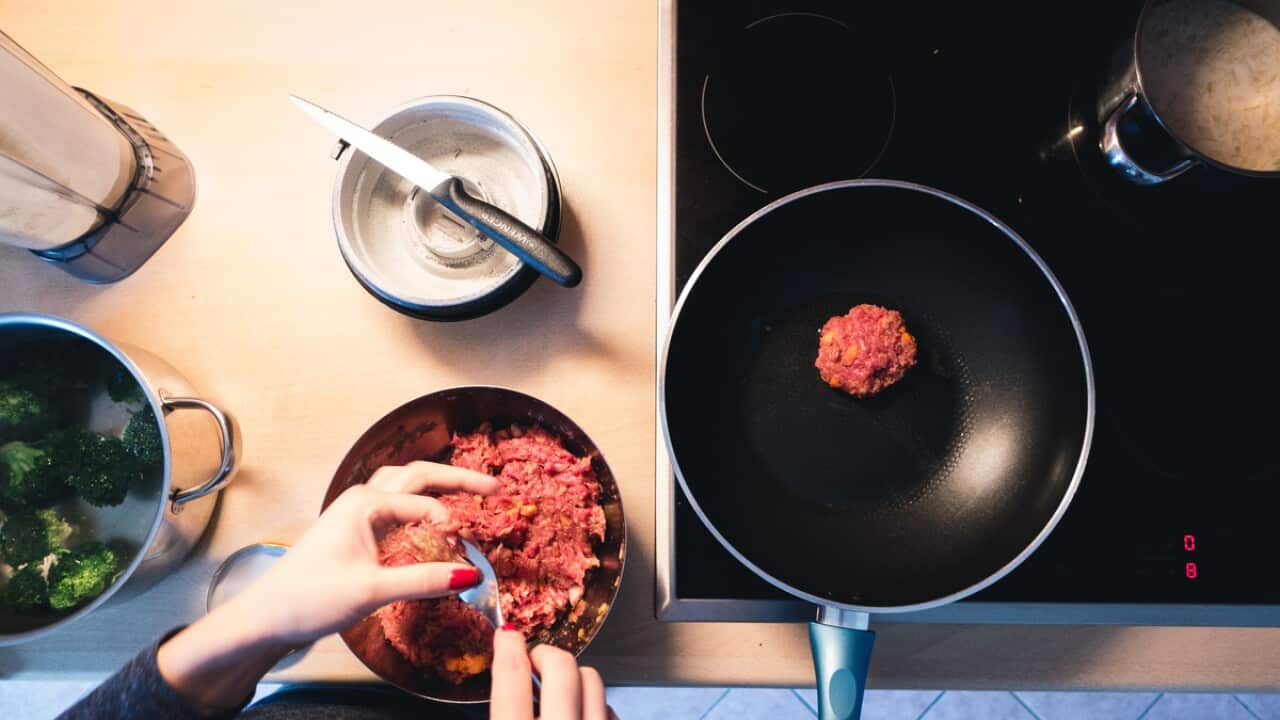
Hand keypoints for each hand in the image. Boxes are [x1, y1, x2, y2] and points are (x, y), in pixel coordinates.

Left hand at [157, 461, 499, 712]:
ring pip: (405, 485)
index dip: (449, 522)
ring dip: (436, 485)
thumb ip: (423, 580)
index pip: (423, 503)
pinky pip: (396, 505)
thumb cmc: (310, 598)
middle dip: (457, 479)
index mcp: (366, 503)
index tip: (466, 549)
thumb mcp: (371, 590)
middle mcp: (363, 499)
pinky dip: (420, 505)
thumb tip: (470, 575)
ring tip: (467, 490)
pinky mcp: (356, 531)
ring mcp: (357, 513)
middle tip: (493, 488)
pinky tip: (431, 516)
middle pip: (418, 476)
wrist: (267, 616)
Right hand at [492, 627, 617, 719]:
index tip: (508, 635)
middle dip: (546, 655)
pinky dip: (595, 705)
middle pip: (560, 665)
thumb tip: (502, 683)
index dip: (508, 647)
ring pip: (592, 679)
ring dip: (575, 676)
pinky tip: (581, 714)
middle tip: (536, 661)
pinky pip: (609, 708)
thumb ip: (502, 709)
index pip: (513, 674)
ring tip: (561, 690)